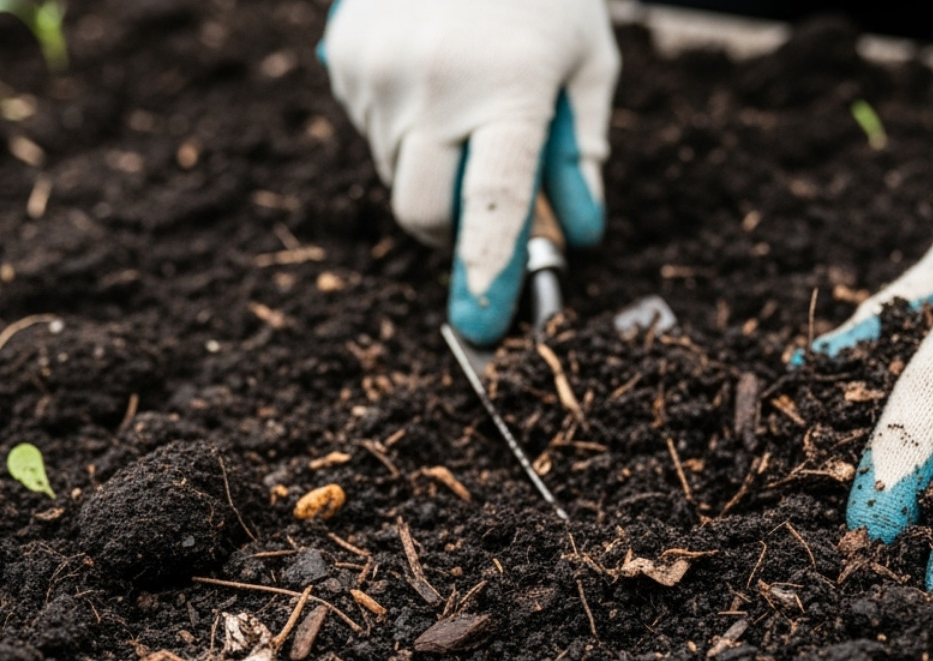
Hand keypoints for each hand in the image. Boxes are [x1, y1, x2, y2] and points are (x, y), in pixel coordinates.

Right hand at [320, 0, 618, 342]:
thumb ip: (580, 151)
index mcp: (510, 87)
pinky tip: (431, 77)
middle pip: (422, 213)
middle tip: (484, 197)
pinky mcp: (345, 62)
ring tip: (465, 101)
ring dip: (432, 170)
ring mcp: (380, 74)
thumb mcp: (587, 63)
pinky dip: (404, 131)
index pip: (492, 203)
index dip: (486, 272)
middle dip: (452, 230)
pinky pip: (373, 134)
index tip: (481, 325)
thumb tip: (571, 234)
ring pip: (397, 176)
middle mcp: (436, 85)